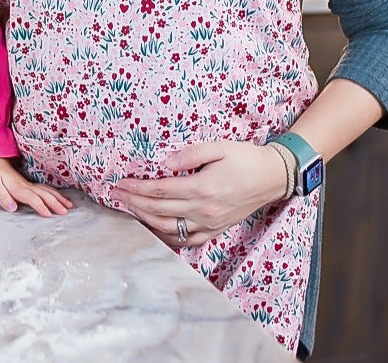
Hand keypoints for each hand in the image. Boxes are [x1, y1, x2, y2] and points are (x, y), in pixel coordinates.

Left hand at [0, 157, 73, 216]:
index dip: (41, 206)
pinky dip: (54, 192)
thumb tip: (14, 208)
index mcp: (17, 187)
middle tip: (66, 212)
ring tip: (69, 205)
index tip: (50, 215)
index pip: (32, 198)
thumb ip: (3, 197)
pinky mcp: (27, 183)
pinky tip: (59, 196)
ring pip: (46, 191)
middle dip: (56, 203)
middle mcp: (25, 185)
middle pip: (44, 194)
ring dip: (58, 198)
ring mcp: (27, 183)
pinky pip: (44, 188)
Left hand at [109, 140, 286, 247]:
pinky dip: (165, 237)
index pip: (159, 191)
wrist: (273, 177)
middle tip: (114, 195)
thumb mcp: (219, 147)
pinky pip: (185, 240)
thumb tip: (165, 162)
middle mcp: (204, 210)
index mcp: (202, 188)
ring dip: (144, 219)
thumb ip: (190, 154)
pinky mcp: (215, 230)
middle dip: (133, 203)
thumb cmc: (246, 158)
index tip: (120, 183)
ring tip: (128, 209)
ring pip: (168, 229)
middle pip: (158, 210)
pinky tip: (153, 229)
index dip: (136, 188)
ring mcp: (209, 224)